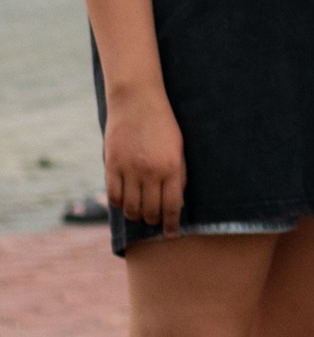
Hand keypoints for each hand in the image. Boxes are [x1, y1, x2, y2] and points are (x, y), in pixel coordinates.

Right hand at [104, 81, 184, 235]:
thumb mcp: (179, 149)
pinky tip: (124, 203)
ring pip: (131, 207)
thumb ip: (178, 175)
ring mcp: (129, 170)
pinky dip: (119, 204)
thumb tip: (175, 202)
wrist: (137, 102)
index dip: (171, 224)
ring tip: (140, 214)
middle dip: (154, 220)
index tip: (170, 234)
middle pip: (150, 210)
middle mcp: (150, 172)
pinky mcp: (111, 165)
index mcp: (171, 168)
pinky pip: (113, 195)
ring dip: (136, 215)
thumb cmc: (163, 125)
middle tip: (155, 222)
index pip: (172, 206)